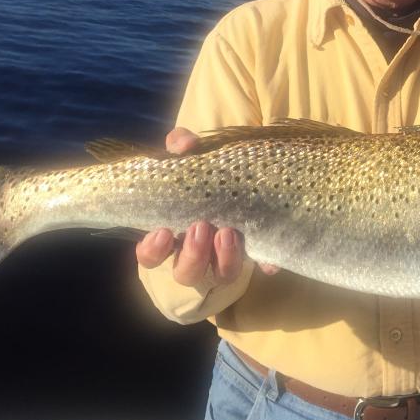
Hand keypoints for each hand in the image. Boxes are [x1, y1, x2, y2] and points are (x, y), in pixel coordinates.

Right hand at [134, 127, 278, 285]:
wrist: (243, 173)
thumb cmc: (204, 172)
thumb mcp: (191, 157)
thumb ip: (182, 146)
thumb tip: (184, 144)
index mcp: (172, 235)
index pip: (152, 255)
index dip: (153, 250)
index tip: (163, 233)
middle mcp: (197, 254)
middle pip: (187, 272)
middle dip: (193, 255)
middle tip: (202, 227)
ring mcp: (226, 258)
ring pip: (222, 275)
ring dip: (224, 259)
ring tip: (228, 232)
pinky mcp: (255, 253)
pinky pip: (261, 265)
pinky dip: (265, 263)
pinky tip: (268, 259)